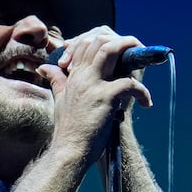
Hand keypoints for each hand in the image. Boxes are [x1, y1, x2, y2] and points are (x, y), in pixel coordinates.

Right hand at [38, 27, 153, 165]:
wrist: (69, 151)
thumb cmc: (68, 130)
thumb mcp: (60, 100)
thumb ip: (57, 81)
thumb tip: (45, 68)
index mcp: (73, 75)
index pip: (85, 43)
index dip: (103, 40)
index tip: (118, 50)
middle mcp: (82, 76)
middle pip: (98, 40)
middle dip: (120, 40)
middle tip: (135, 48)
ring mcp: (93, 85)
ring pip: (110, 50)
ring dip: (130, 49)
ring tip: (143, 58)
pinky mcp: (105, 97)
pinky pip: (129, 82)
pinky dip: (142, 91)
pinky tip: (146, 102)